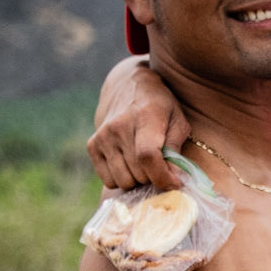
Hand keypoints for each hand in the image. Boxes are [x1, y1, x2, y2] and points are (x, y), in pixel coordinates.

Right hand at [86, 61, 188, 189]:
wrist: (128, 87)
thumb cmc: (160, 107)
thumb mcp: (178, 121)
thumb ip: (176, 150)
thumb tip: (174, 180)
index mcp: (145, 117)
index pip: (148, 156)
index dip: (162, 177)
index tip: (175, 183)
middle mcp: (120, 127)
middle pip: (138, 173)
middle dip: (154, 178)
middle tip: (160, 167)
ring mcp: (103, 136)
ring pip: (123, 181)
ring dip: (138, 180)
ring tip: (144, 165)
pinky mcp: (92, 145)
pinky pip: (108, 180)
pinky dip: (121, 179)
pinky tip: (129, 164)